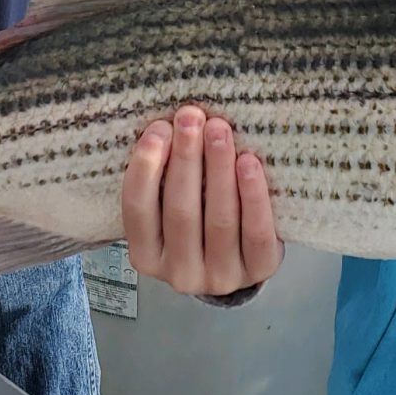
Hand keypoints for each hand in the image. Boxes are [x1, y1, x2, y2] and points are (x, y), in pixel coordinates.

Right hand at [121, 105, 283, 297]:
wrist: (239, 258)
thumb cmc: (197, 218)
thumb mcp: (169, 206)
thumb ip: (164, 179)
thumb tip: (168, 124)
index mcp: (146, 256)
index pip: (138, 210)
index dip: (145, 167)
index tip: (158, 128)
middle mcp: (179, 273)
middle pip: (180, 211)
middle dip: (185, 158)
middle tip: (191, 117)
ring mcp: (220, 277)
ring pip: (219, 219)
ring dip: (218, 168)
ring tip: (219, 130)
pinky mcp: (258, 271)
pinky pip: (256, 233)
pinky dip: (252, 196)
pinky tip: (249, 163)